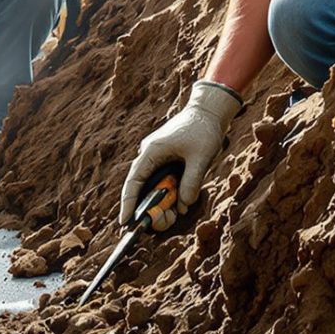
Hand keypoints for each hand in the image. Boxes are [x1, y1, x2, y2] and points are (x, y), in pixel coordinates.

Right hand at [120, 80, 243, 219]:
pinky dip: (172, 192)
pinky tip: (181, 203)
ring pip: (156, 186)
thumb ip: (191, 182)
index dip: (128, 204)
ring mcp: (158, 157)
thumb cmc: (204, 130)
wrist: (210, 110)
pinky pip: (165, 180)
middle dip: (152, 207)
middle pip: (144, 188)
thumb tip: (183, 206)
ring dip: (164, 201)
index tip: (124, 223)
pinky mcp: (168, 159)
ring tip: (175, 215)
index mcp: (151, 152)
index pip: (133, 183)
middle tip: (165, 223)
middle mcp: (150, 155)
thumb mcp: (201, 158)